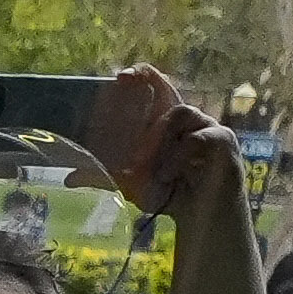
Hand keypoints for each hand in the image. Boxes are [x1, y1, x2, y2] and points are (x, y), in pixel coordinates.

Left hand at [81, 66, 238, 213]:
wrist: (204, 219)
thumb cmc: (170, 194)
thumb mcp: (132, 185)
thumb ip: (104, 177)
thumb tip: (69, 178)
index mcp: (165, 120)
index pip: (157, 83)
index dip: (143, 74)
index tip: (122, 76)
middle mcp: (188, 117)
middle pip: (168, 96)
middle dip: (146, 115)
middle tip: (129, 145)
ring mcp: (208, 126)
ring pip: (180, 113)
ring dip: (158, 139)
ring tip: (149, 170)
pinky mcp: (223, 142)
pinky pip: (197, 139)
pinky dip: (178, 157)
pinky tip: (168, 176)